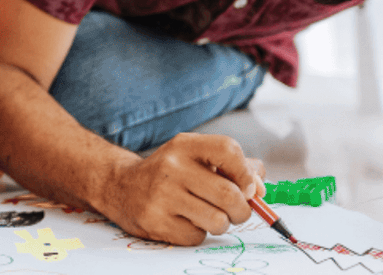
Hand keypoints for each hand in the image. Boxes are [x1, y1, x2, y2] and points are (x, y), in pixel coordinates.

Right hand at [95, 133, 262, 245]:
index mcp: (184, 145)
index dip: (246, 173)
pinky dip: (198, 233)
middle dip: (242, 209)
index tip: (249, 188)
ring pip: (218, 220)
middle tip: (236, 211)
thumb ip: (235, 166)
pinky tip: (185, 221)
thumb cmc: (170, 173)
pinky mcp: (155, 221)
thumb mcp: (196, 157)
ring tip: (208, 215)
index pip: (228, 150)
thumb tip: (261, 190)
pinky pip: (197, 236)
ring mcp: (161, 195)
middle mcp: (171, 167)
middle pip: (229, 194)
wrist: (121, 186)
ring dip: (221, 224)